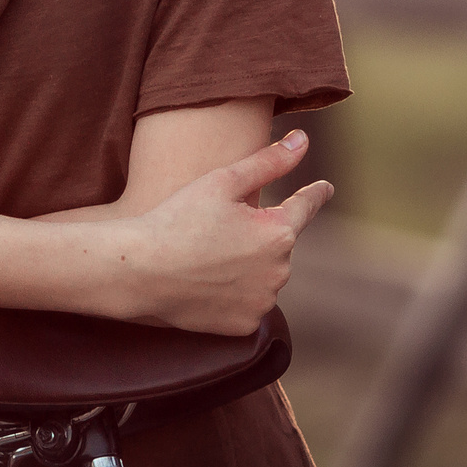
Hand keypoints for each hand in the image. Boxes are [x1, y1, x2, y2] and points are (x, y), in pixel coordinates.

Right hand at [125, 129, 334, 334]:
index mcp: (278, 234)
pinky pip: (249, 302)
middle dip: (260, 234)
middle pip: (278, 244)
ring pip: (264, 275)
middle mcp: (279, 272)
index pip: (306, 207)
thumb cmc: (179, 218)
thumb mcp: (223, 181)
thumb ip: (269, 161)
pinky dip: (236, 292)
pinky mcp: (244, 325)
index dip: (315, 194)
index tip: (325, 188)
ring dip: (249, 264)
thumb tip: (303, 140)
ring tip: (209, 256)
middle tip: (218, 228)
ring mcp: (262, 302)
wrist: (140, 271)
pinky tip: (208, 282)